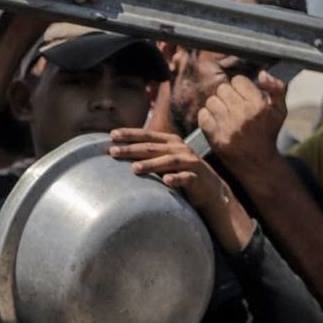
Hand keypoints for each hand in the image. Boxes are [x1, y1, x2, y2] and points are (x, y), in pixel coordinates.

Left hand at [109, 128, 229, 210]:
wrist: (210, 188)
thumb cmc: (180, 172)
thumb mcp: (164, 160)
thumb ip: (147, 154)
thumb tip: (116, 151)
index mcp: (169, 141)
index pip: (146, 135)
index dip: (130, 134)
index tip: (112, 135)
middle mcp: (179, 148)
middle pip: (152, 147)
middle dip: (131, 149)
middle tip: (113, 152)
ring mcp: (189, 162)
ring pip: (168, 161)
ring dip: (151, 164)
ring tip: (135, 168)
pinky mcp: (197, 177)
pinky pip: (186, 177)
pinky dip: (176, 178)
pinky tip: (166, 181)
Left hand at [197, 71, 286, 174]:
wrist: (256, 162)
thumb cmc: (267, 132)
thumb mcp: (280, 110)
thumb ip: (277, 88)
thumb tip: (262, 73)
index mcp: (259, 106)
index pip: (238, 80)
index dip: (240, 87)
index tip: (243, 96)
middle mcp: (243, 115)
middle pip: (222, 89)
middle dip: (227, 95)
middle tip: (233, 106)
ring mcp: (228, 126)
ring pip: (211, 101)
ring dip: (216, 106)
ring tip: (225, 115)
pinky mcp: (215, 136)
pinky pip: (202, 115)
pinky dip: (207, 117)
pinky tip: (217, 122)